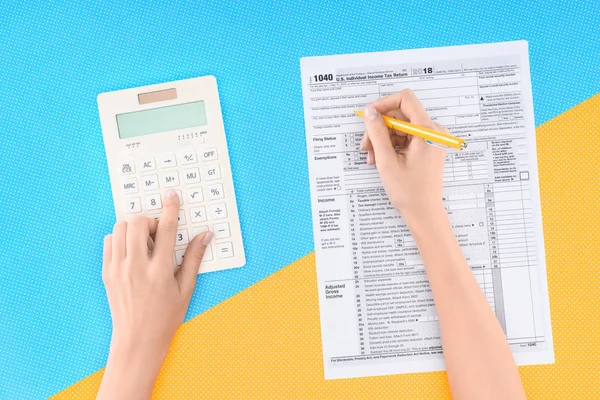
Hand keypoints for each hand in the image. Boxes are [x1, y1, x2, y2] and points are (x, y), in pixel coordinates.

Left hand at [98, 189, 212, 399]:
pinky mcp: (107, 273)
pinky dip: (120, 238)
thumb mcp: (186, 289)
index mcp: (160, 271)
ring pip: (120, 228)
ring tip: (144, 242)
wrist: (137, 340)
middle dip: (149, 220)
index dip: (170, 208)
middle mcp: (136, 267)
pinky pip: (109, 241)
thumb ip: (194, 258)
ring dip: (134, 227)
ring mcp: (118, 269)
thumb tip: (206, 235)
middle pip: (138, 223)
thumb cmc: (166, 317)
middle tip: (158, 233)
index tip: (171, 195)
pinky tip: (132, 250)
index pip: (165, 229)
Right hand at [360, 89, 447, 218]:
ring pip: (400, 127)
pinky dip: (391, 146)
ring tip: (372, 158)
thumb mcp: (386, 161)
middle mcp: (432, 131)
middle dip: (380, 127)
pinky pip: (405, 137)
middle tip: (366, 145)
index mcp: (427, 131)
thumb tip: (370, 112)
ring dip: (383, 139)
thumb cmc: (409, 191)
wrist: (424, 212)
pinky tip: (381, 160)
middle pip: (401, 114)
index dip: (384, 103)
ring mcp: (430, 139)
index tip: (369, 115)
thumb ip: (377, 133)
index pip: (405, 99)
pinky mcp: (427, 146)